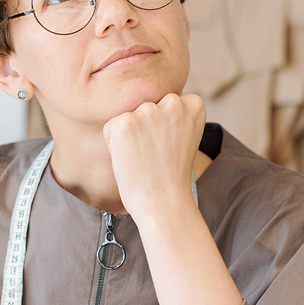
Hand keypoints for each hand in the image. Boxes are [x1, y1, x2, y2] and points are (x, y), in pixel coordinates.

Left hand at [102, 92, 206, 223]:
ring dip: (130, 135)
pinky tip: (131, 159)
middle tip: (155, 155)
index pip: (166, 102)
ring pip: (128, 116)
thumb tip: (148, 103)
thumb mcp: (185, 136)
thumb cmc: (171, 175)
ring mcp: (148, 111)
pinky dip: (114, 145)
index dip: (163, 127)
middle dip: (145, 128)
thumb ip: (174, 115)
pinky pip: (110, 128)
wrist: (164, 202)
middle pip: (146, 106)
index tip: (170, 146)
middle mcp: (173, 102)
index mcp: (193, 104)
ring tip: (143, 158)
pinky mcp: (125, 123)